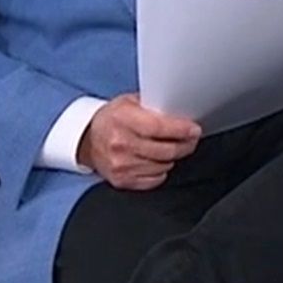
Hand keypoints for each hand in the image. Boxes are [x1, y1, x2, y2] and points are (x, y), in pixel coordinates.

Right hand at [79, 93, 199, 189]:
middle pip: (166, 150)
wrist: (88, 140)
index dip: (181, 130)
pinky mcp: (122, 180)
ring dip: (172, 157)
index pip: (159, 128)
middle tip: (191, 139)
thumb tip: (180, 111)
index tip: (194, 130)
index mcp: (122, 119)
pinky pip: (155, 179)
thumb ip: (153, 106)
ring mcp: (121, 165)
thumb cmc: (113, 119)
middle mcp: (120, 143)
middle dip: (185, 145)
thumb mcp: (129, 102)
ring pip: (163, 166)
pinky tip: (158, 160)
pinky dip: (161, 171)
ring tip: (172, 148)